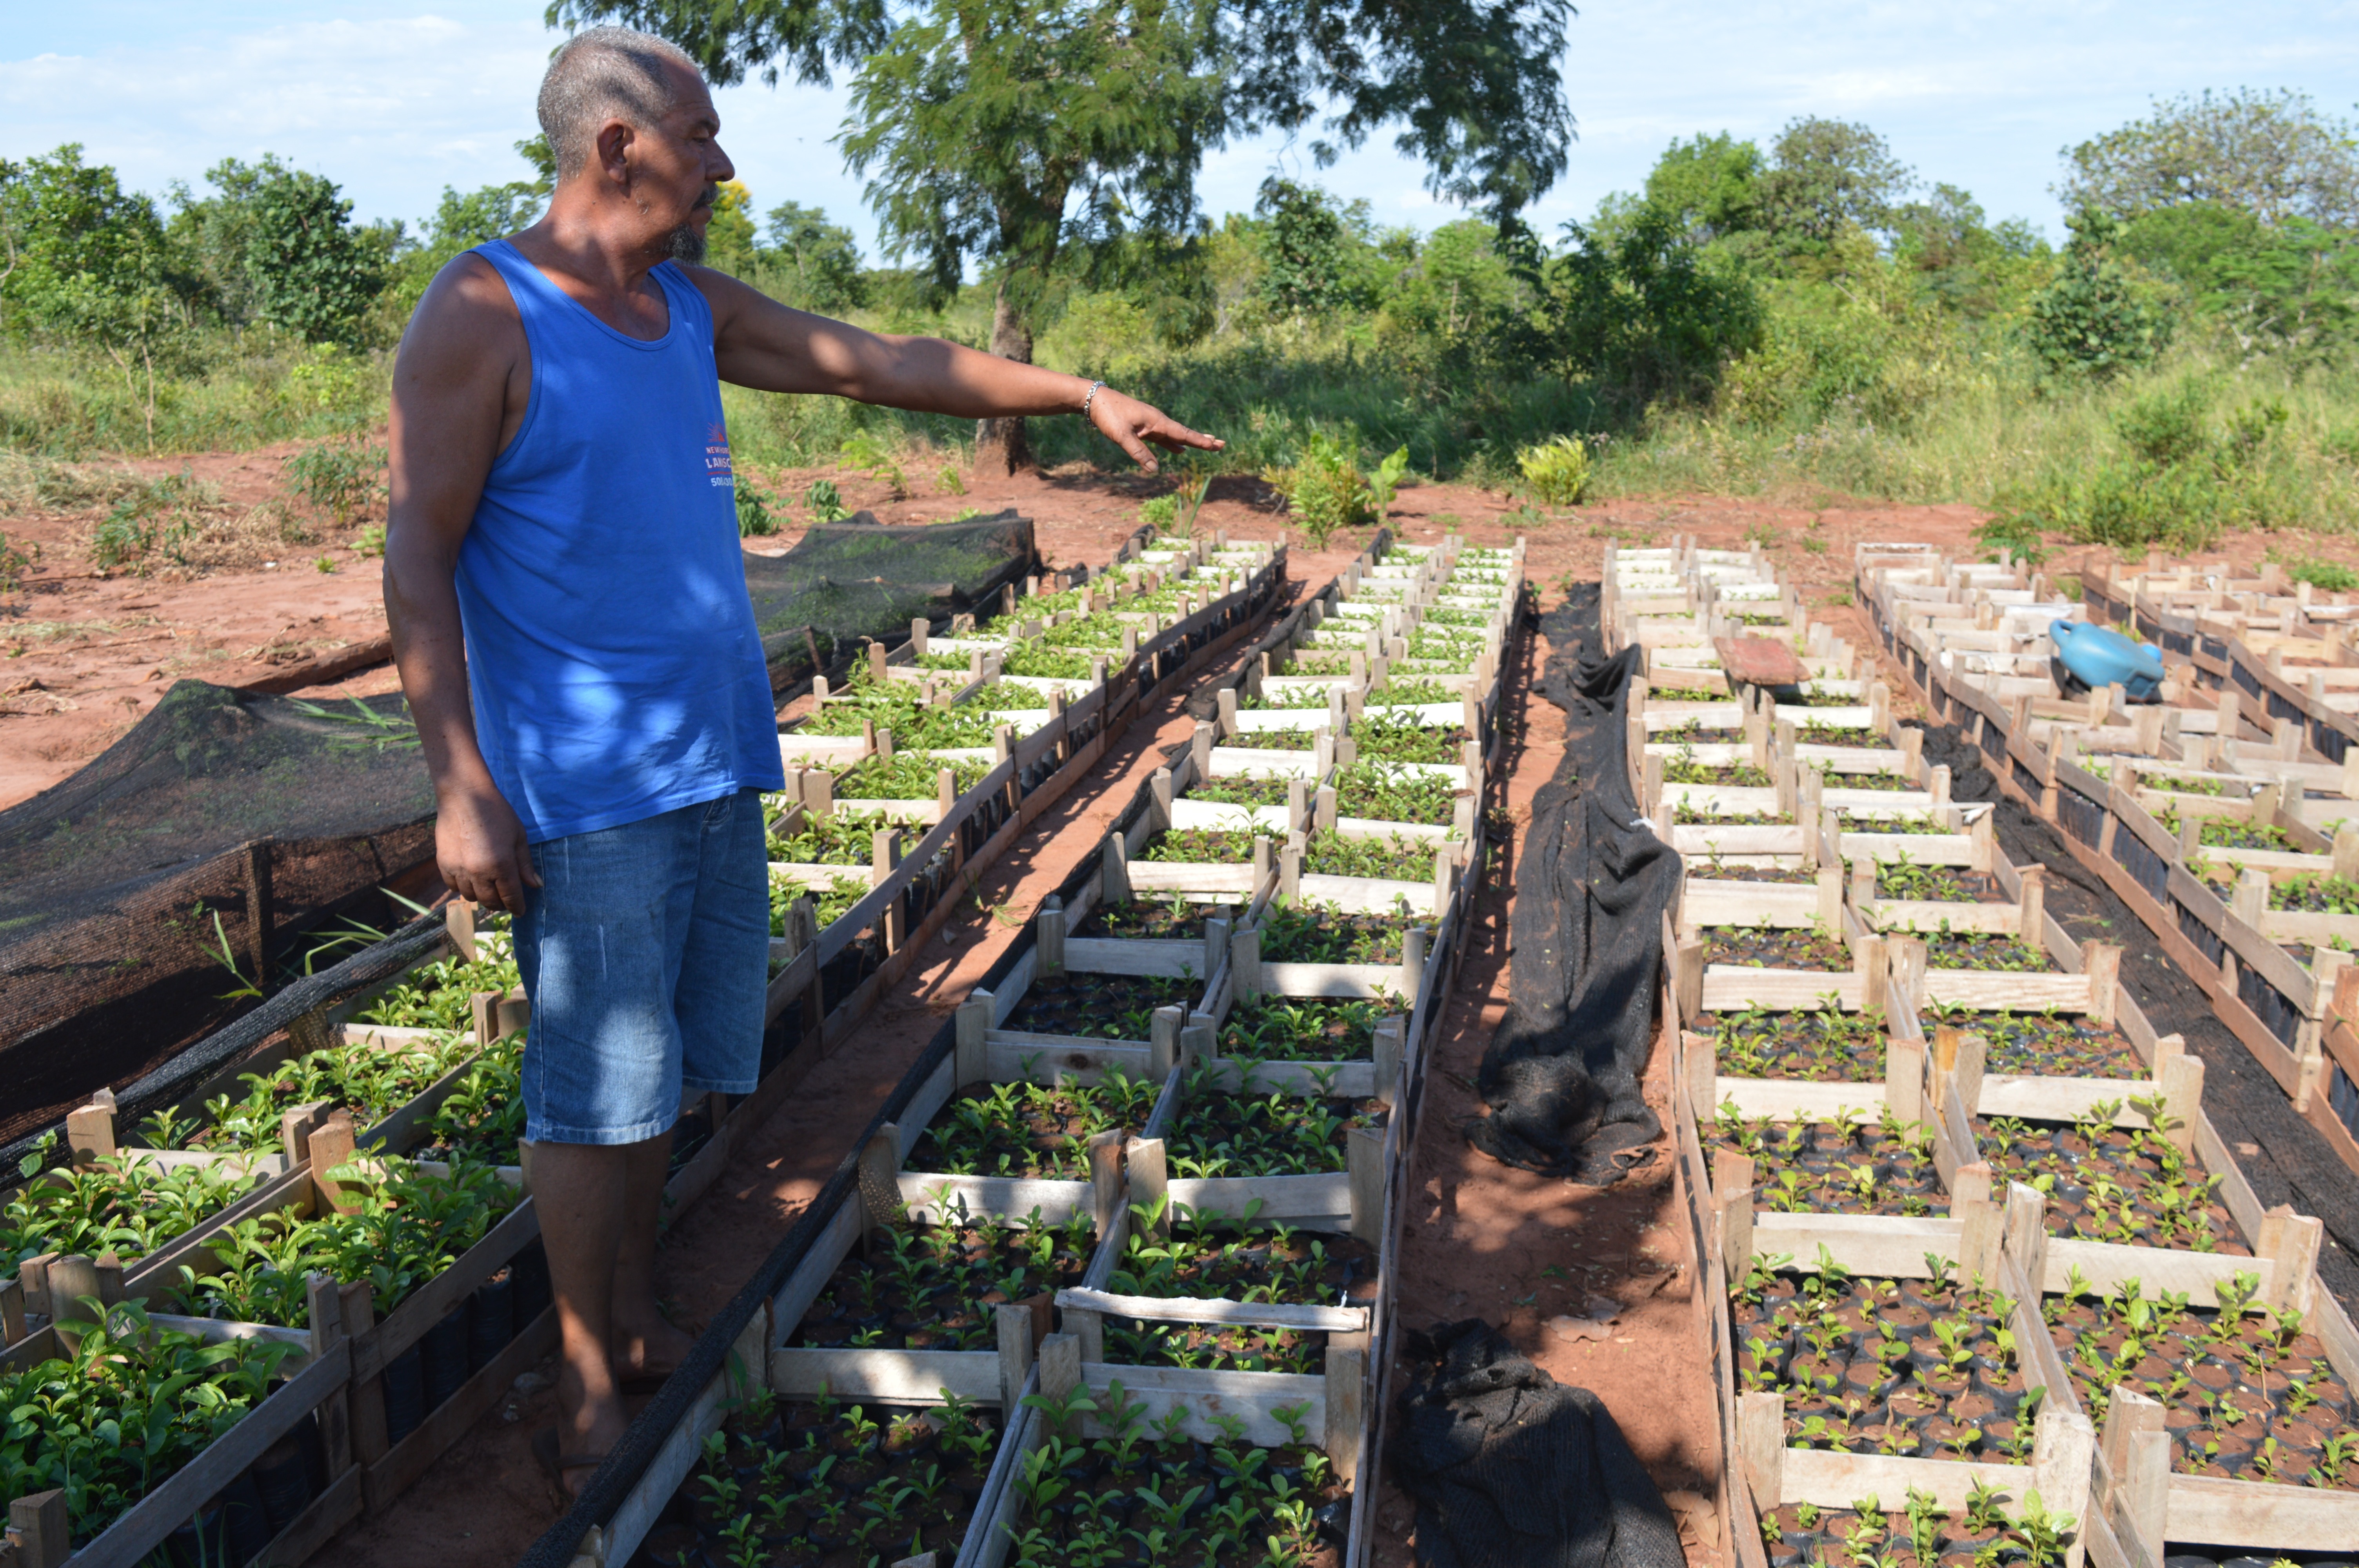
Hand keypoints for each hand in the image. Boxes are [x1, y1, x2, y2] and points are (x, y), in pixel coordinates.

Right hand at [436, 779, 542, 913]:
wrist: (464, 796)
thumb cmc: (497, 813)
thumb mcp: (518, 836)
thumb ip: (525, 864)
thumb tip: (535, 885)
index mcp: (501, 865)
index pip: (510, 897)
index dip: (517, 907)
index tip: (520, 912)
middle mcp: (478, 872)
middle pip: (490, 901)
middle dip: (500, 904)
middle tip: (506, 900)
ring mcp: (458, 869)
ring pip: (471, 896)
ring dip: (482, 896)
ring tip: (489, 888)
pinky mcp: (443, 864)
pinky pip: (453, 887)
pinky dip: (463, 887)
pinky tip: (471, 879)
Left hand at [1085, 385, 1222, 474]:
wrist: (1094, 400)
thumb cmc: (1108, 415)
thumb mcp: (1121, 436)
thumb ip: (1138, 452)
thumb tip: (1155, 469)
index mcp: (1156, 421)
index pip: (1182, 433)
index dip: (1199, 441)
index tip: (1215, 445)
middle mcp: (1157, 421)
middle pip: (1183, 433)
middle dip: (1202, 440)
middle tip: (1221, 444)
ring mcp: (1150, 423)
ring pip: (1175, 435)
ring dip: (1191, 441)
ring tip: (1207, 444)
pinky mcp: (1142, 427)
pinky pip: (1163, 437)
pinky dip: (1173, 444)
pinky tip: (1179, 450)